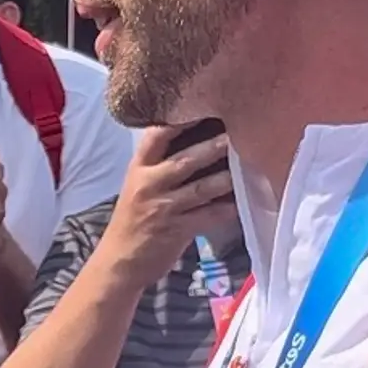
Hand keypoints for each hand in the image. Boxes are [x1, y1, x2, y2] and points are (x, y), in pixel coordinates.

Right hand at [99, 123, 235, 290]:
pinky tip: (243, 201)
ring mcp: (163, 208)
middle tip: (236, 132)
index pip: (156, 135)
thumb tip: (196, 142)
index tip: (204, 105)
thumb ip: (160, 166)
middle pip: (184, 160)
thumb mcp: (138, 186)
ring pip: (201, 188)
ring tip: (248, 163)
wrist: (119, 262)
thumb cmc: (133, 220)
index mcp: (138, 168)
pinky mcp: (177, 230)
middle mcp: (148, 184)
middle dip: (212, 146)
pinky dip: (228, 208)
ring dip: (226, 176)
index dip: (180, 119)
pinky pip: (209, 216)